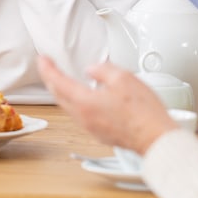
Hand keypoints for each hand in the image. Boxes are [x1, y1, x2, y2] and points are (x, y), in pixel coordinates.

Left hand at [37, 56, 175, 154]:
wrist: (155, 138)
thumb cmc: (143, 113)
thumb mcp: (123, 78)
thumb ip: (102, 70)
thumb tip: (92, 70)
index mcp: (85, 102)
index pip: (58, 82)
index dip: (47, 69)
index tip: (42, 60)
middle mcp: (83, 117)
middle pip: (58, 96)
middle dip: (50, 80)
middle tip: (48, 68)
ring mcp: (91, 128)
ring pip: (68, 107)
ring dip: (61, 92)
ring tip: (62, 80)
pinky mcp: (99, 133)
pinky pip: (79, 115)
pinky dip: (74, 103)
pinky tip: (81, 98)